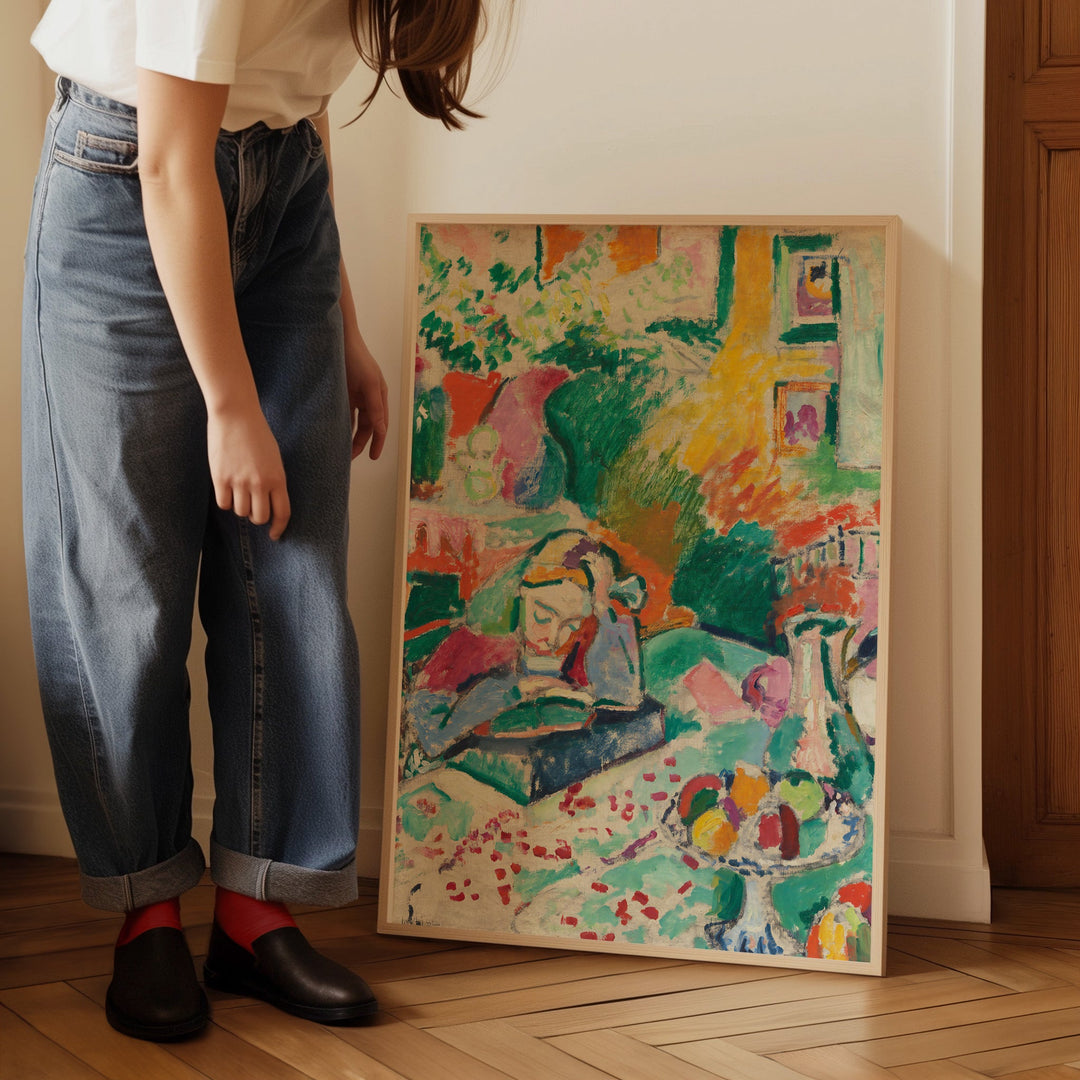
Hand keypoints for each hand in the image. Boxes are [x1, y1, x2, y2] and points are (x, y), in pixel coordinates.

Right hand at [207, 402, 290, 539]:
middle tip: (253, 507)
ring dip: (240, 506)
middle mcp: (260, 483)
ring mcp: (239, 481)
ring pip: (240, 512)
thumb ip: (273, 481)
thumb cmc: (257, 434)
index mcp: (278, 478)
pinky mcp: (220, 478)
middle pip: (259, 517)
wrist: (235, 415)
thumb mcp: (274, 459)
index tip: (274, 534)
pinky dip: (225, 501)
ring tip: (239, 491)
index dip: (279, 528)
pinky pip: (223, 504)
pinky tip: (226, 489)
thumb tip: (268, 503)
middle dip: (257, 517)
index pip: (282, 513)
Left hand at [345, 330, 388, 459]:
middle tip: (348, 458)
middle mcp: (368, 398)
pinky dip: (339, 424)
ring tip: (340, 450)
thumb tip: (381, 430)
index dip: (377, 442)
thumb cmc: (356, 358)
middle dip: (360, 442)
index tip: (373, 458)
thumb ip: (375, 408)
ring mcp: (354, 395)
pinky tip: (332, 433)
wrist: (338, 338)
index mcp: (380, 396)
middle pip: (366, 426)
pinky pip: (341, 413)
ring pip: (353, 422)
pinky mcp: (340, 392)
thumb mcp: (369, 384)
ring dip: (349, 435)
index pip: (380, 425)